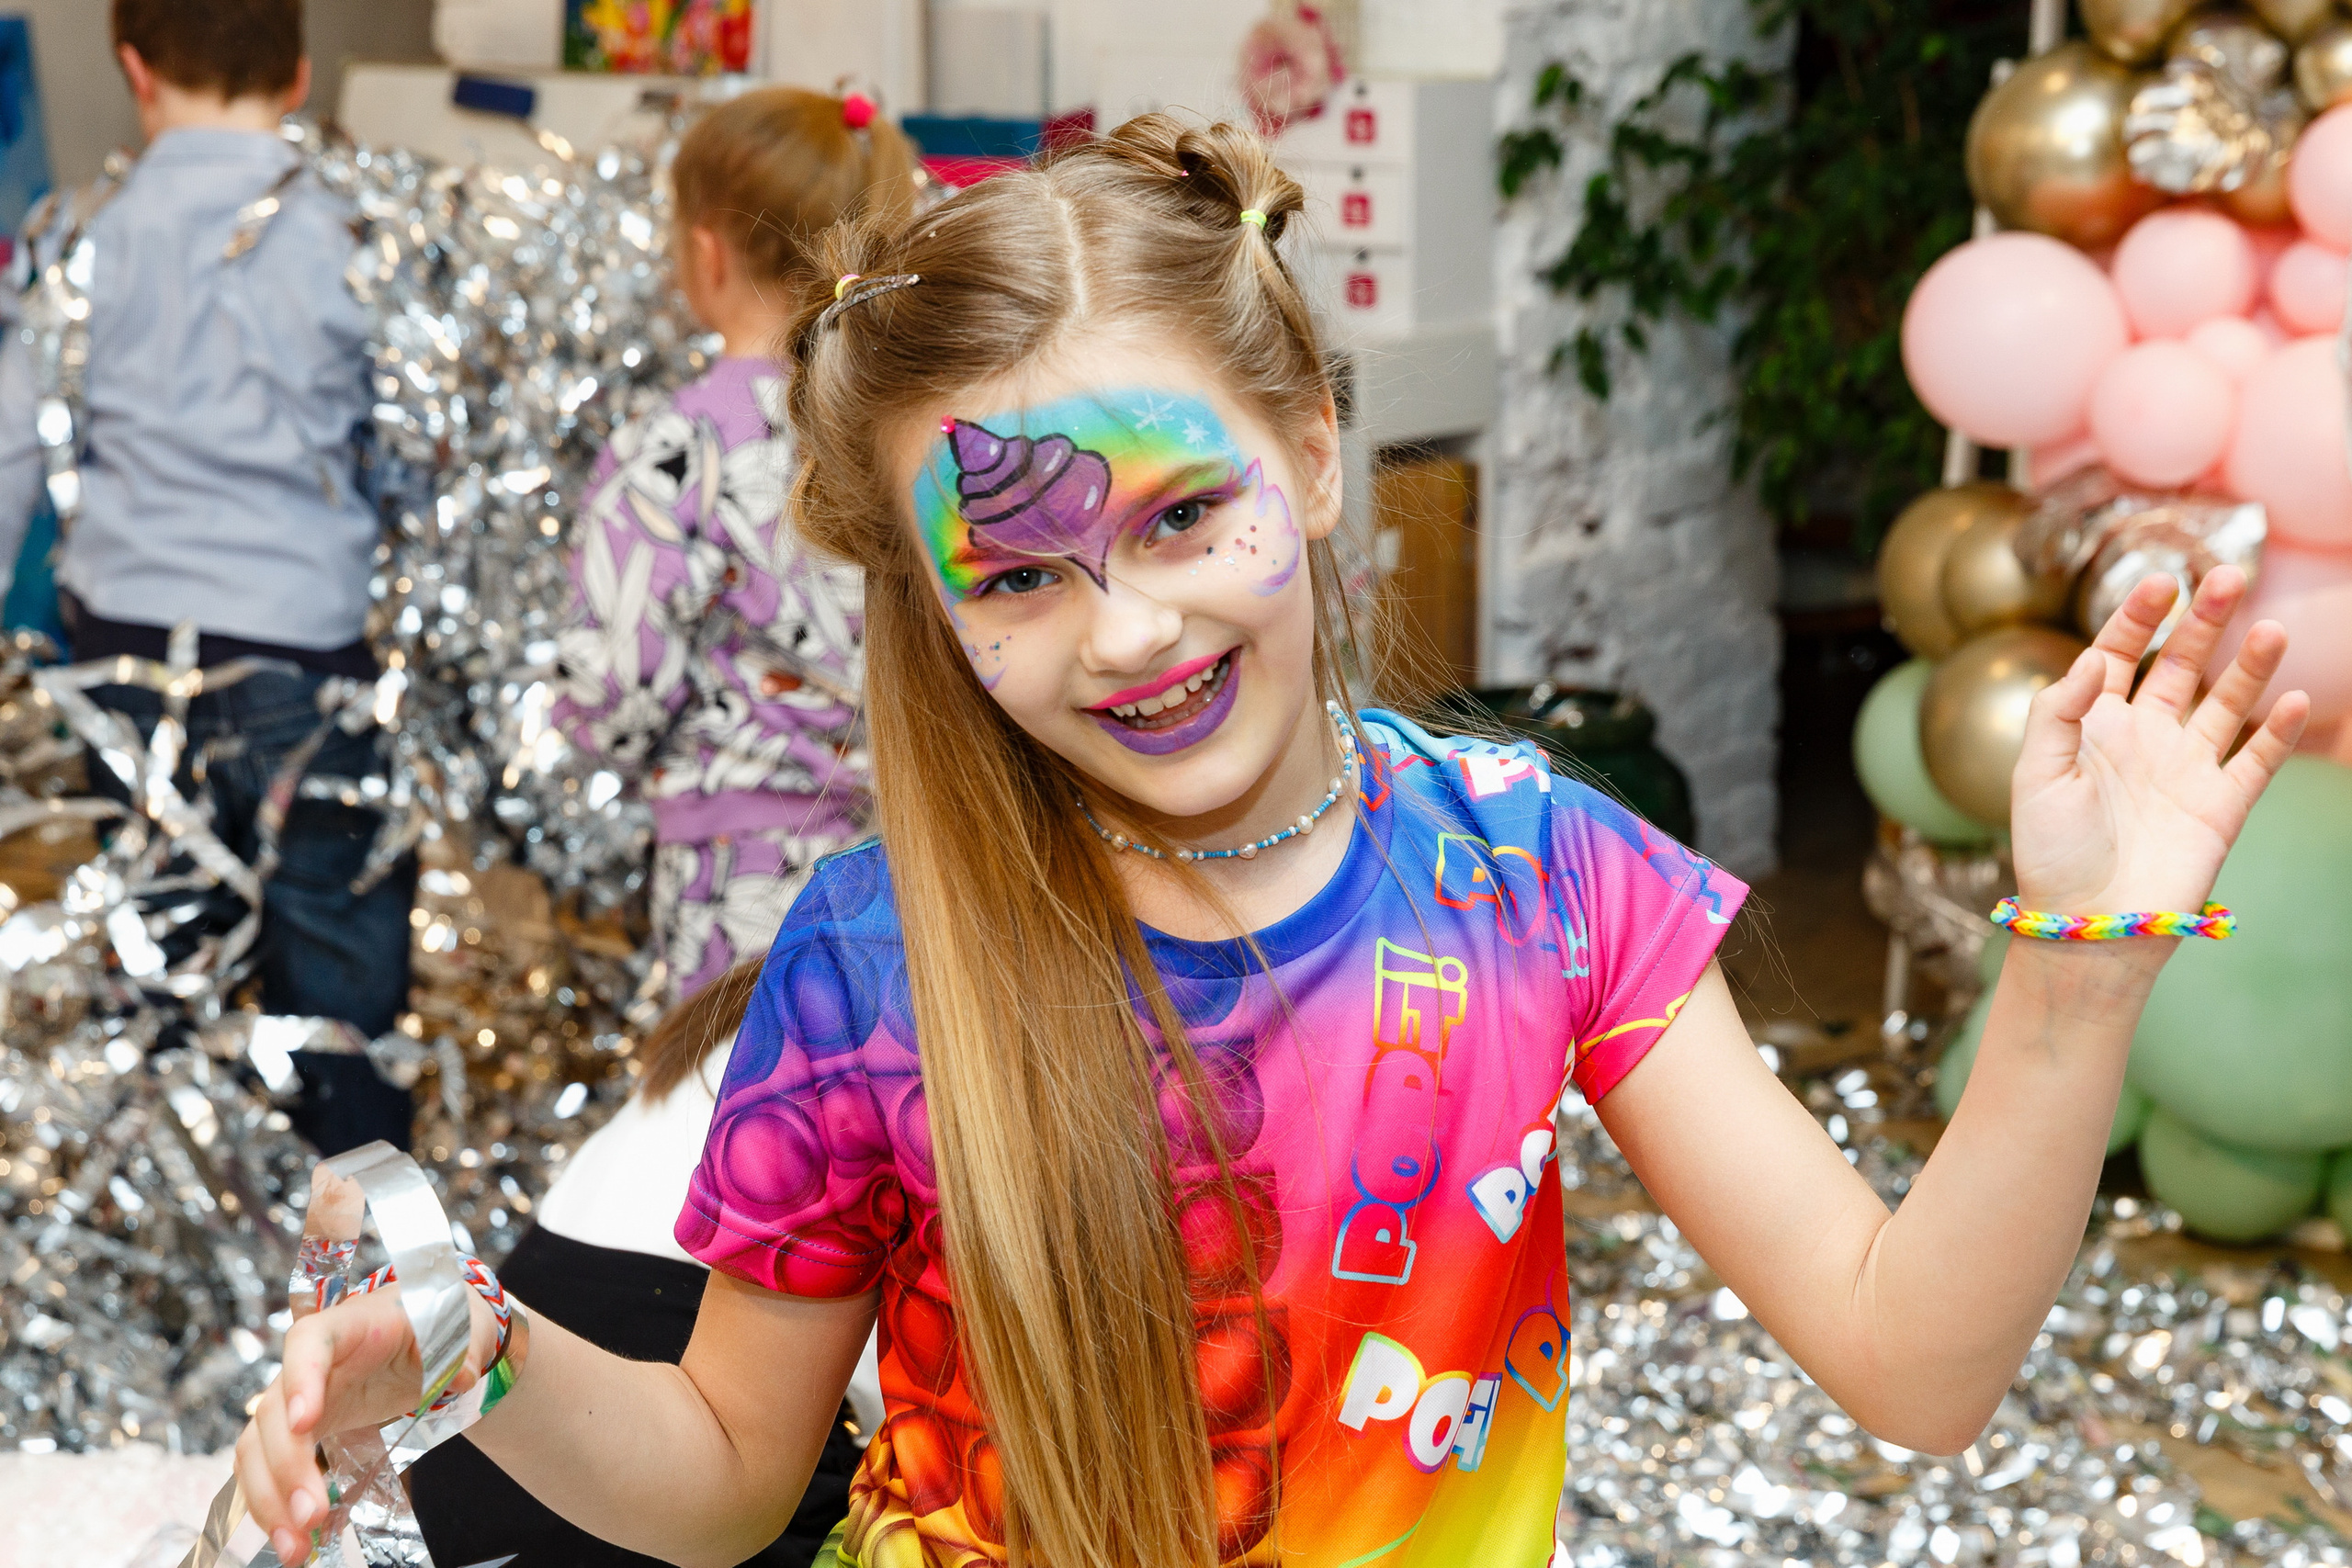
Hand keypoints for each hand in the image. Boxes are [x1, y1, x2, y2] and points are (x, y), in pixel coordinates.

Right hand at [233, 1286, 496, 1564]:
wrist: (425, 1330)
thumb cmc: (434, 1320)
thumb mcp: (457, 1326)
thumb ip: (462, 1349)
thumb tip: (463, 1376)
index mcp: (344, 1326)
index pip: (308, 1343)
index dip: (301, 1381)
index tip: (304, 1423)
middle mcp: (307, 1365)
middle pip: (274, 1413)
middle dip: (287, 1468)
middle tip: (311, 1515)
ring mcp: (296, 1401)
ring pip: (259, 1450)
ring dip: (270, 1502)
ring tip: (296, 1548)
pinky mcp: (298, 1434)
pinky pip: (269, 1471)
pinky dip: (275, 1508)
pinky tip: (293, 1543)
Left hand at [2010, 567, 2307, 930]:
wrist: (2089, 923)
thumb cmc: (2051, 853)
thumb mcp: (2034, 776)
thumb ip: (2056, 713)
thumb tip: (2091, 659)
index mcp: (2093, 725)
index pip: (2117, 654)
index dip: (2137, 617)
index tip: (2160, 584)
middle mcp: (2145, 737)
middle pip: (2180, 665)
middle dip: (2202, 621)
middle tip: (2226, 576)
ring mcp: (2186, 768)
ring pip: (2227, 702)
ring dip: (2249, 665)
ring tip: (2269, 628)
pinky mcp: (2221, 804)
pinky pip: (2258, 760)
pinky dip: (2279, 731)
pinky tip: (2293, 699)